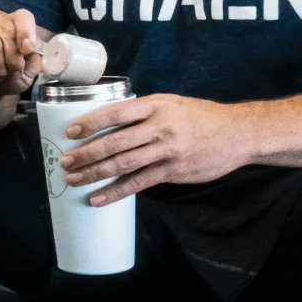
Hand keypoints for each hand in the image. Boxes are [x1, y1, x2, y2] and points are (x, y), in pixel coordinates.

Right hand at [0, 9, 44, 102]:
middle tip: (11, 73)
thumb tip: (31, 47)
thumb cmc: (8, 78)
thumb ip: (34, 60)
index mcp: (14, 24)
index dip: (26, 32)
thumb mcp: (28, 73)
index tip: (27, 50)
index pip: (23, 16)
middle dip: (13, 60)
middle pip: (8, 33)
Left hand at [59, 95, 255, 206]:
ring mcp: (167, 151)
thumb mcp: (171, 103)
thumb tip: (110, 123)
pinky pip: (139, 184)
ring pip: (123, 164)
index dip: (90, 123)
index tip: (69, 131)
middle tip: (64, 161)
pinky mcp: (173, 171)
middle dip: (86, 154)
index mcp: (155, 106)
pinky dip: (116, 192)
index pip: (115, 113)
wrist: (238, 133)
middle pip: (115, 143)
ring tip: (73, 179)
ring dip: (94, 174)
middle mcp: (159, 128)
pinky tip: (98, 198)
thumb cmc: (200, 116)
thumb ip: (143, 112)